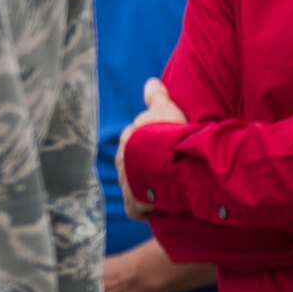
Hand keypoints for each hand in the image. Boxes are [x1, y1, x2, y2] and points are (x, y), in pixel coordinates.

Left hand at [118, 79, 187, 220]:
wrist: (169, 161)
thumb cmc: (170, 133)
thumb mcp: (166, 109)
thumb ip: (156, 96)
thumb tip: (151, 82)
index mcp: (128, 139)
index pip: (133, 137)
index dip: (148, 139)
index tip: (162, 141)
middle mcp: (122, 161)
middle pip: (131, 162)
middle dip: (142, 164)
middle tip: (165, 166)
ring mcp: (126, 183)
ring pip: (133, 185)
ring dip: (146, 187)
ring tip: (166, 189)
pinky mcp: (132, 204)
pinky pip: (137, 208)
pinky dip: (146, 209)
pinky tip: (160, 209)